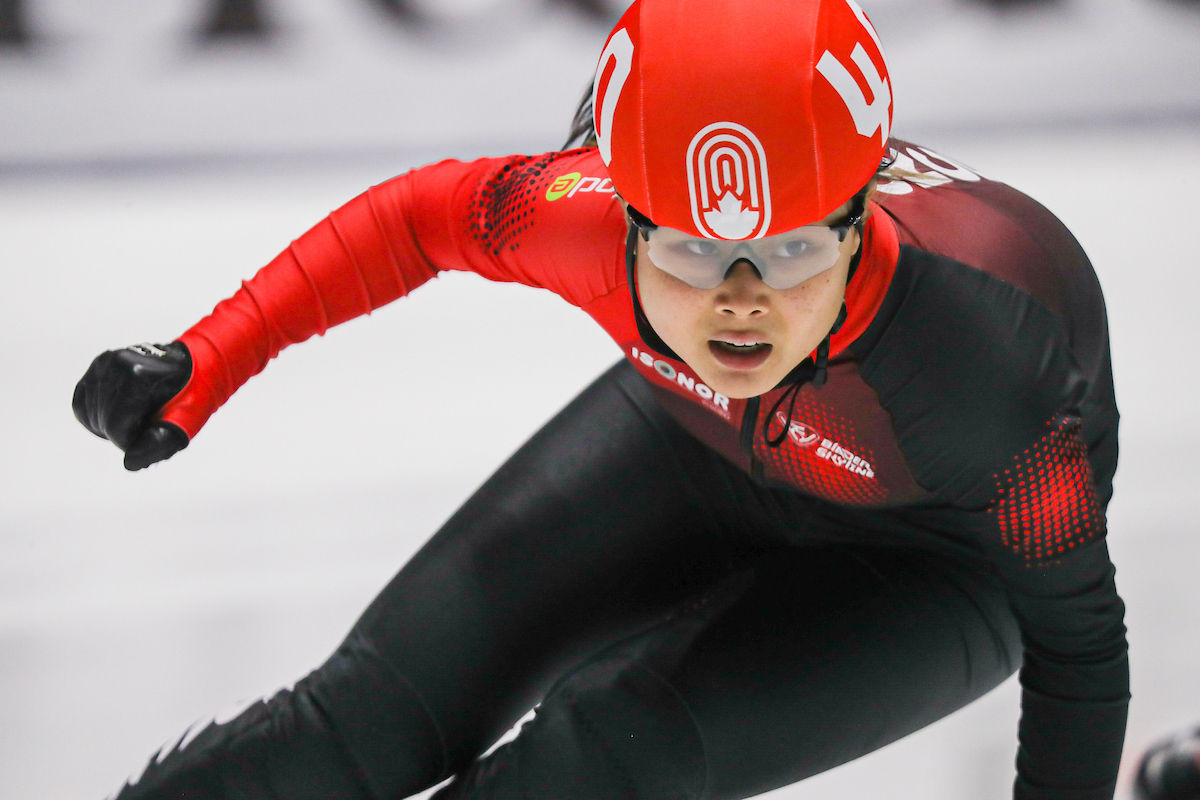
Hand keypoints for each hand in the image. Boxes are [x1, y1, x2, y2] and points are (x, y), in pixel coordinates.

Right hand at [73, 341, 192, 470]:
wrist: (194, 366)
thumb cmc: (192, 397)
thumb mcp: (186, 422)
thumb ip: (159, 443)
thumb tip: (129, 463)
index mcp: (140, 375)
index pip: (115, 426)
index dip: (129, 442)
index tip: (150, 433)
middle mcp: (117, 363)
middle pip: (102, 422)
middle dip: (123, 433)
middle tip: (149, 423)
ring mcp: (105, 361)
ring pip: (90, 415)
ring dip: (111, 426)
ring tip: (138, 415)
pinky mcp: (96, 366)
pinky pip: (81, 405)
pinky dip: (96, 418)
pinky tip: (119, 415)